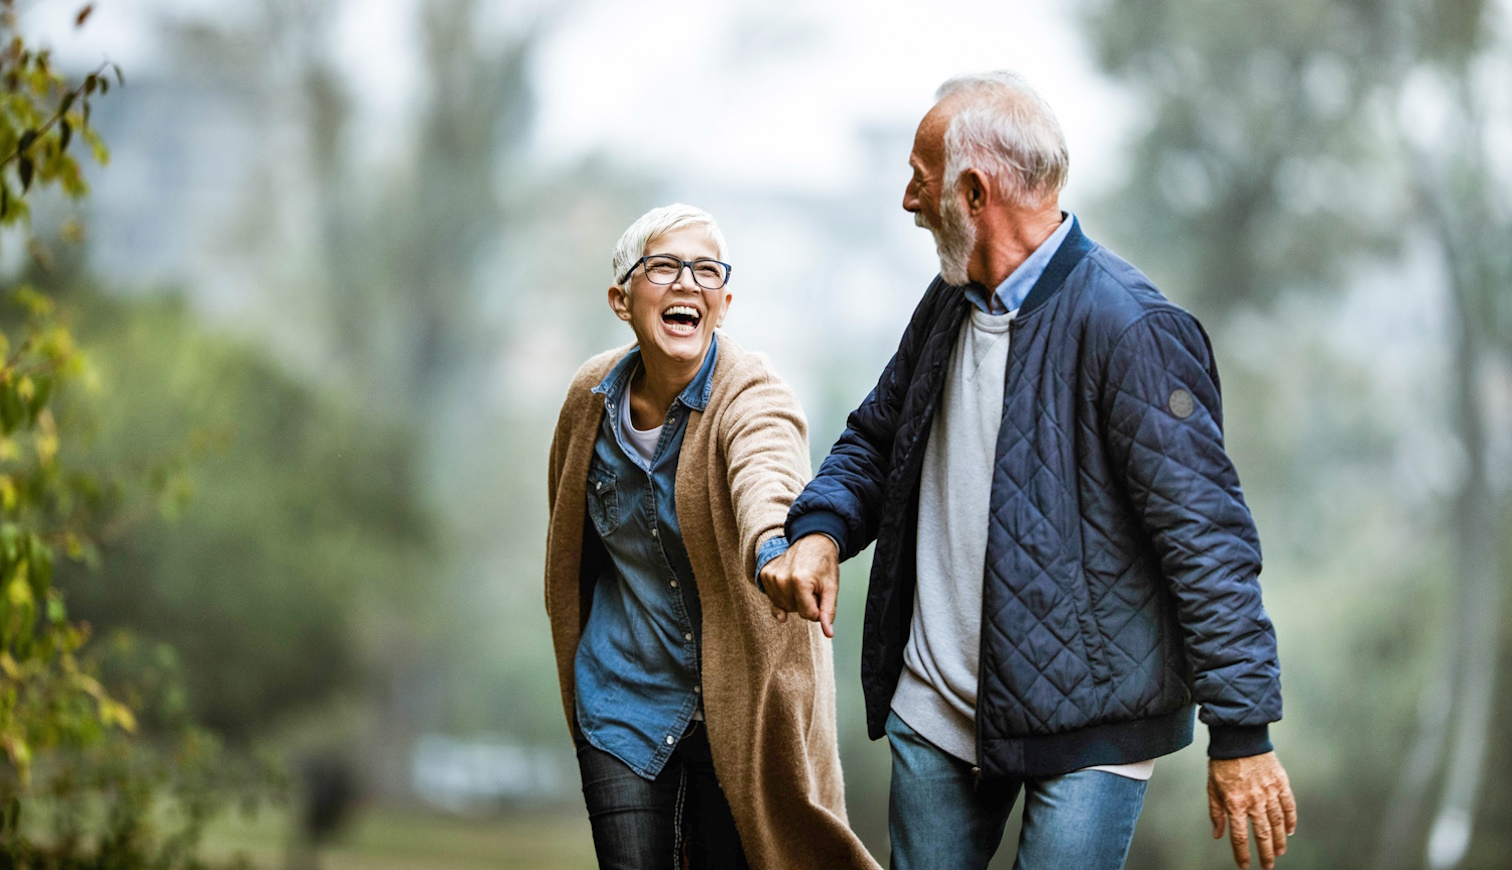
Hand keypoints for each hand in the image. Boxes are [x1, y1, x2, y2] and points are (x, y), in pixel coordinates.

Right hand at [758, 534, 839, 637]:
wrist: (812, 540)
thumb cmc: (823, 564)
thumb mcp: (831, 588)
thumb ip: (828, 611)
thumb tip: (828, 633)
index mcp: (799, 582)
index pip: (809, 615)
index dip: (818, 608)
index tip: (821, 592)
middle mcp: (781, 579)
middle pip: (795, 611)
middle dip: (806, 602)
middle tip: (812, 584)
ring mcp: (770, 577)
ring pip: (784, 607)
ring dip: (794, 600)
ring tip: (801, 582)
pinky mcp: (764, 575)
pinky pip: (774, 599)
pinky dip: (784, 596)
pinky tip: (789, 583)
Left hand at [1208, 751, 1297, 869]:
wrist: (1239, 738)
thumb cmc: (1223, 762)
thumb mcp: (1212, 787)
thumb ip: (1216, 812)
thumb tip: (1218, 834)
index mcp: (1234, 802)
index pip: (1239, 836)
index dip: (1242, 854)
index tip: (1245, 865)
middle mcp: (1253, 800)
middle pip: (1262, 834)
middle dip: (1266, 854)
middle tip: (1268, 866)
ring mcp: (1269, 792)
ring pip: (1278, 823)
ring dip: (1280, 841)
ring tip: (1280, 852)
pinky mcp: (1280, 783)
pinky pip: (1289, 806)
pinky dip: (1291, 820)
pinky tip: (1290, 830)